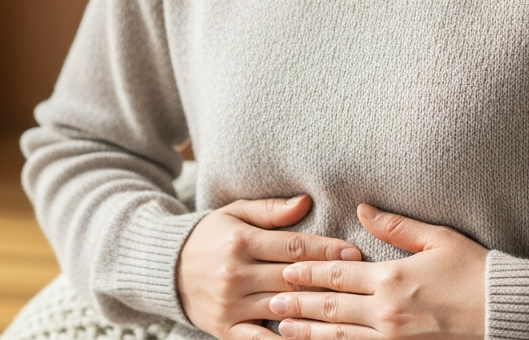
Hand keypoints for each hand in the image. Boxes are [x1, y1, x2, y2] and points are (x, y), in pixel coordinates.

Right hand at [177, 194, 362, 339]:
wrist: (167, 269)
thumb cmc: (209, 236)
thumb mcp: (234, 214)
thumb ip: (270, 211)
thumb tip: (305, 202)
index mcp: (241, 241)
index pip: (292, 246)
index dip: (325, 249)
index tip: (353, 251)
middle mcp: (236, 274)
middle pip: (292, 279)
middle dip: (329, 279)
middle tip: (361, 281)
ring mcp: (232, 305)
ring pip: (283, 309)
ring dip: (315, 311)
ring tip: (347, 312)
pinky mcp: (227, 330)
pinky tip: (309, 337)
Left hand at [268, 204, 485, 339]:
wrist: (507, 313)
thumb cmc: (474, 270)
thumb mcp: (435, 238)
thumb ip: (394, 226)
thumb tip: (362, 208)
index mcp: (390, 277)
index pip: (337, 273)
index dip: (307, 272)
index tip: (283, 270)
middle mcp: (387, 312)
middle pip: (331, 308)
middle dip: (297, 305)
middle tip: (269, 303)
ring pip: (342, 338)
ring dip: (309, 334)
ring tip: (283, 330)